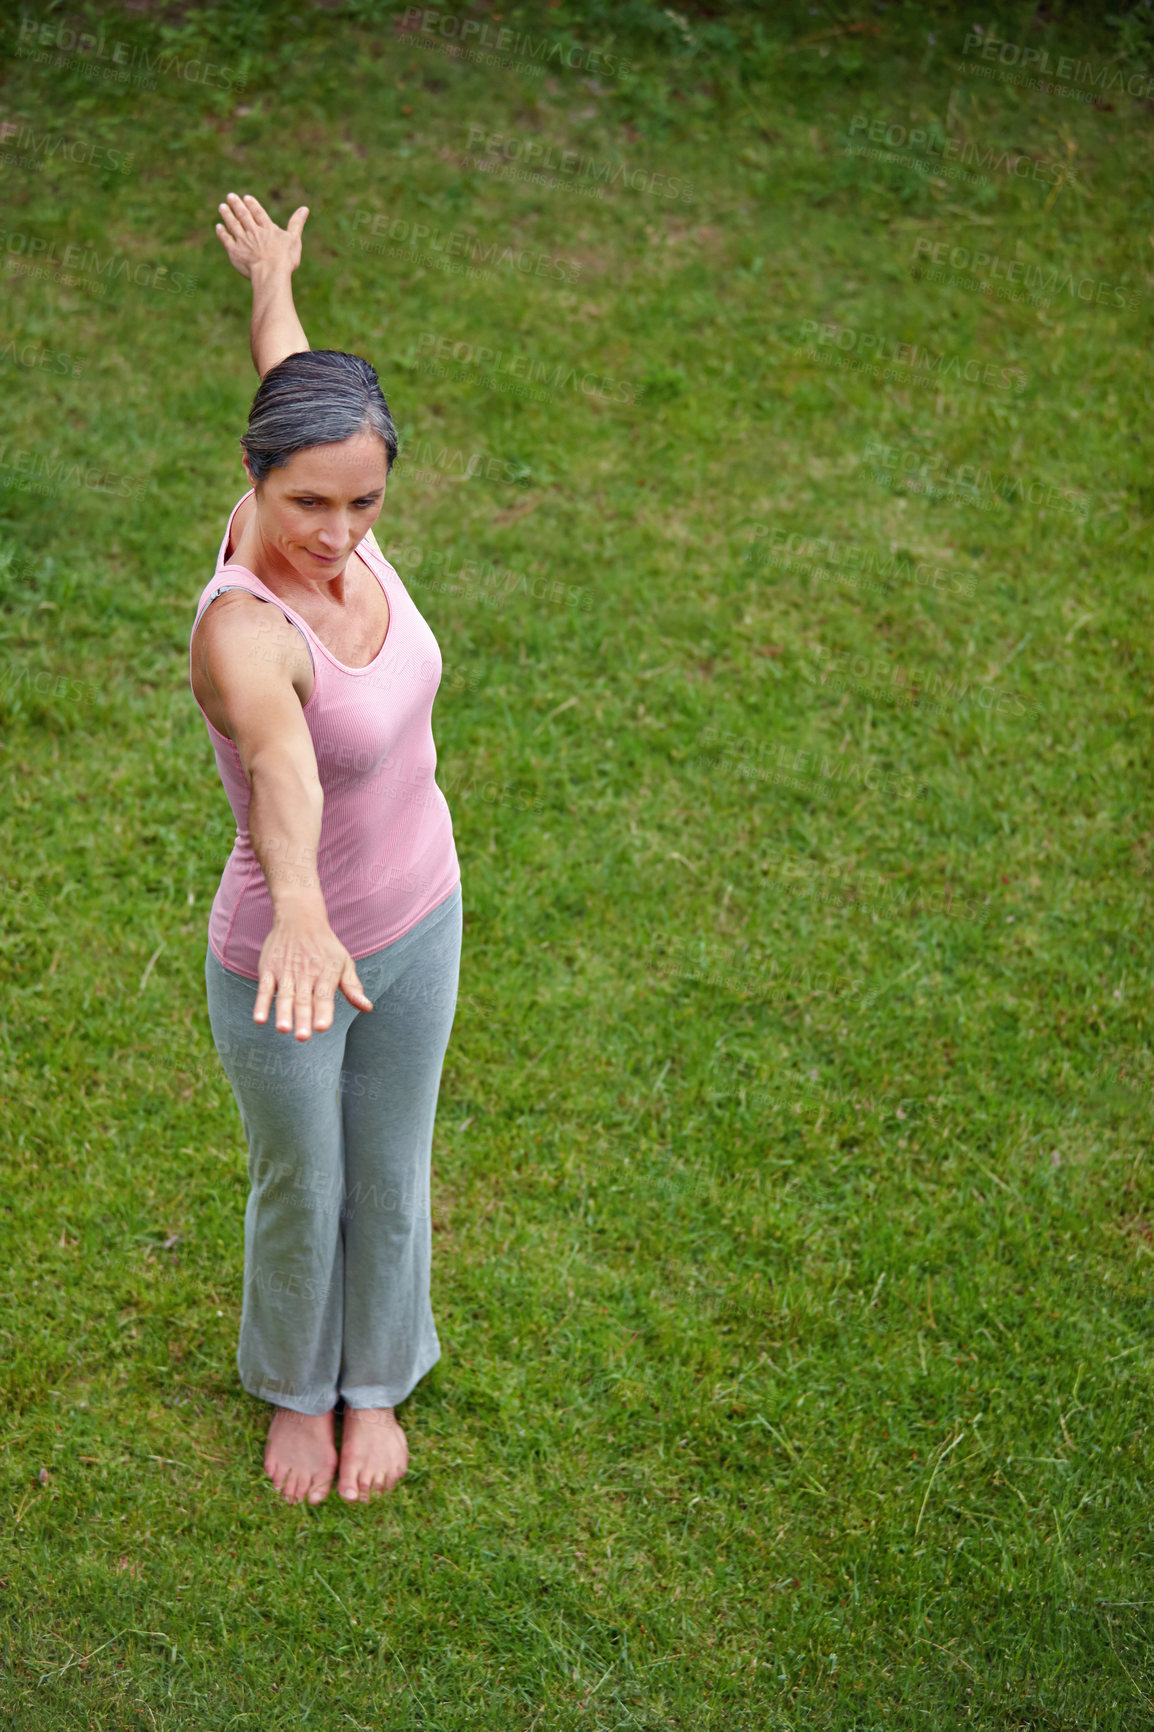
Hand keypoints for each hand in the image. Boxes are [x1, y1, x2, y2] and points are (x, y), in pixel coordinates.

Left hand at [215, 191, 308, 280]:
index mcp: (268, 229)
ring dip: (227, 215)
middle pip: (244, 216)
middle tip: (230, 196)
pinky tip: (219, 227)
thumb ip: (297, 223)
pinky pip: (226, 240)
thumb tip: (305, 208)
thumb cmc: (285, 259)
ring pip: (233, 225)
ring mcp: (243, 241)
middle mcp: (253, 232)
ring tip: (222, 207)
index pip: (259, 214)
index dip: (253, 205)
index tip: (246, 198)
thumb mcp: (294, 239)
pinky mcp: (235, 252)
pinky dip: (222, 232)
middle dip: (237, 205)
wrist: (270, 274)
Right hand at [253, 907, 372, 1039]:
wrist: (299, 917)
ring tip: (283, 1029)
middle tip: (303, 1037)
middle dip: (303, 1018)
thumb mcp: (344, 962)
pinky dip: (261, 1003)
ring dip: (283, 1012)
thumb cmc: (325, 946)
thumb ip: (353, 987)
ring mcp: (286, 971)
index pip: (324, 996)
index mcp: (326, 973)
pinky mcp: (269, 969)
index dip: (323, 1011)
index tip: (322, 1026)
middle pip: (304, 999)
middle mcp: (306, 974)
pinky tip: (260, 1019)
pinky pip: (264, 988)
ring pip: (284, 995)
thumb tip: (367, 1008)